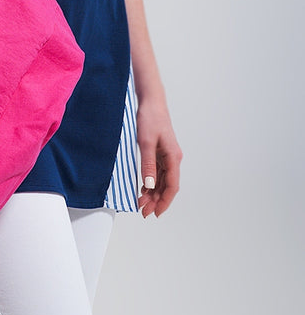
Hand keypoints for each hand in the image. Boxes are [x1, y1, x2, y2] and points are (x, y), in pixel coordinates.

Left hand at [137, 91, 182, 218]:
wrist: (150, 102)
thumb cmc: (150, 118)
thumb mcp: (146, 143)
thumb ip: (148, 165)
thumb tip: (150, 186)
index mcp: (173, 157)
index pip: (172, 186)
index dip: (164, 201)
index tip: (155, 212)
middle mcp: (173, 158)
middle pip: (167, 185)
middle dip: (156, 200)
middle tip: (144, 211)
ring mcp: (167, 155)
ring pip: (162, 180)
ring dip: (153, 193)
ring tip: (142, 203)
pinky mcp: (160, 152)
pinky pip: (158, 172)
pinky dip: (151, 182)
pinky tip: (143, 189)